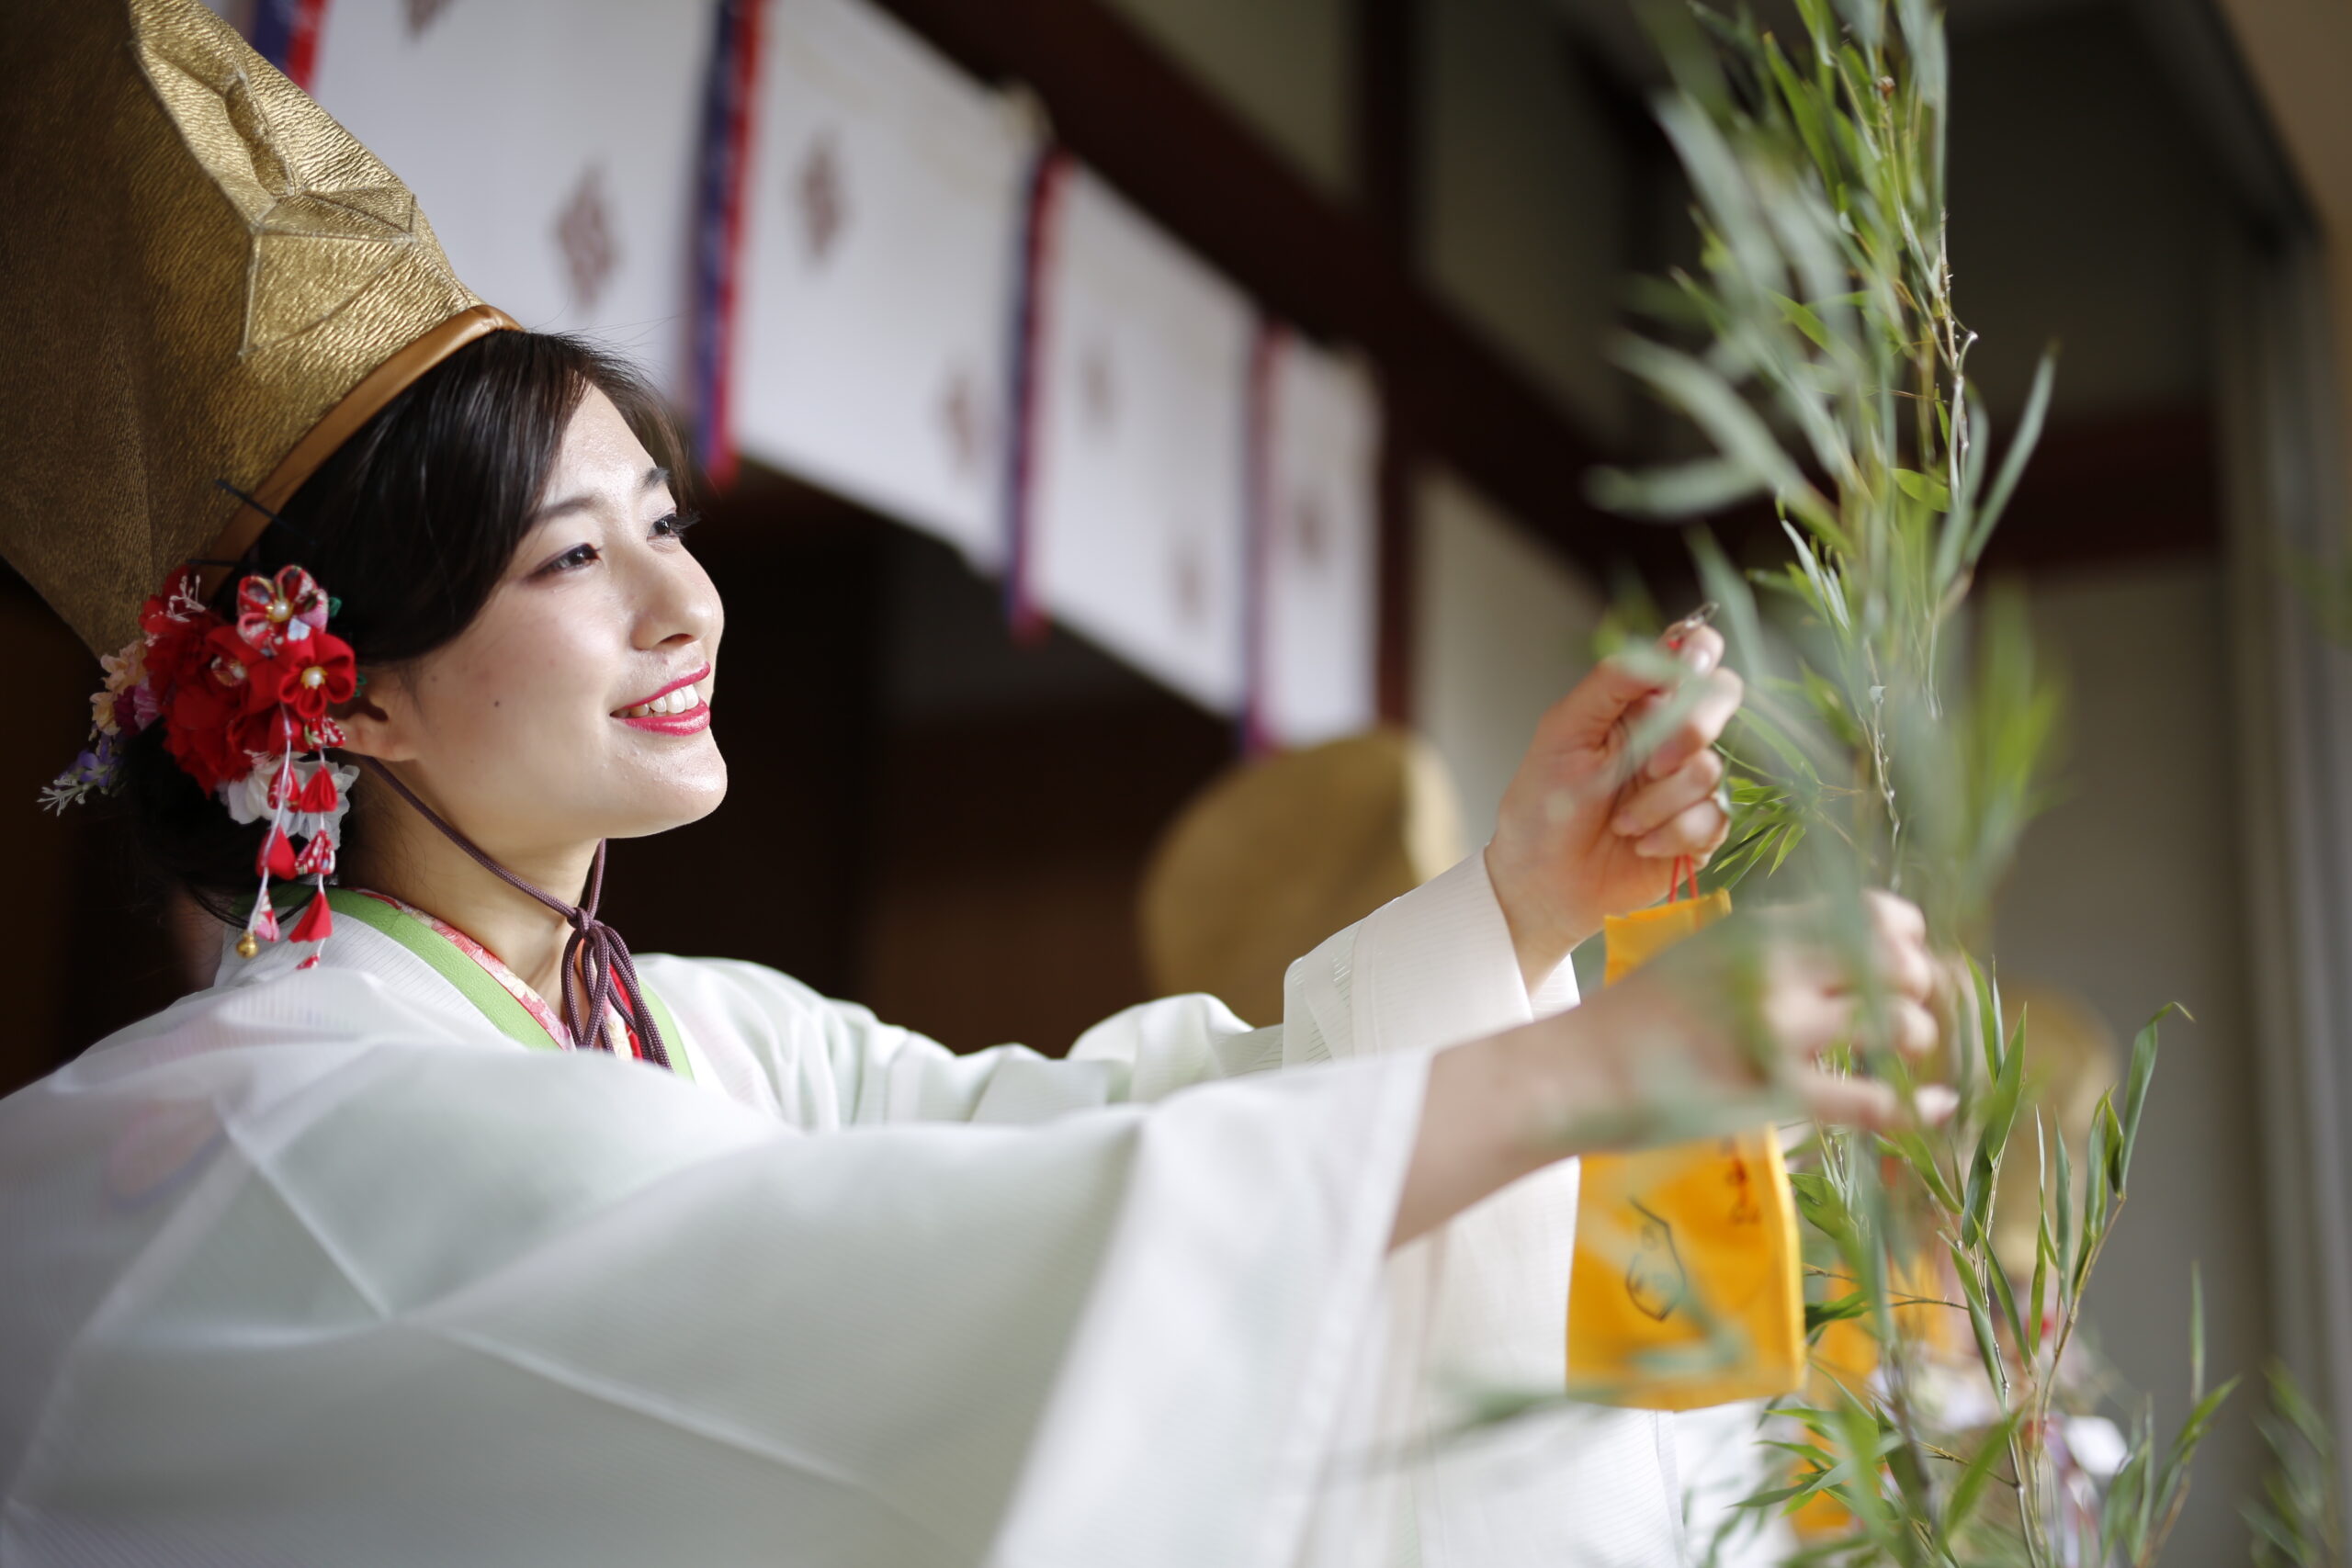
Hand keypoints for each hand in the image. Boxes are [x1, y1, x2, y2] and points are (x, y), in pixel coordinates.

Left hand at [1484, 620, 1742, 987]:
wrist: (1544, 883)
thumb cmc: (1543, 808)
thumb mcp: (1562, 733)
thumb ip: (1610, 684)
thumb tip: (1665, 647)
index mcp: (1638, 704)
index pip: (1691, 655)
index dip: (1702, 650)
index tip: (1692, 666)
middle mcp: (1671, 737)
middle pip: (1723, 699)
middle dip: (1692, 729)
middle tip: (1651, 763)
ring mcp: (1690, 783)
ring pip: (1710, 769)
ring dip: (1658, 801)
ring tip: (1620, 821)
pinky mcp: (1702, 829)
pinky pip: (1715, 818)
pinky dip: (1672, 834)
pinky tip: (1640, 844)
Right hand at [1593, 889, 1949, 1133]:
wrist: (1576, 1069)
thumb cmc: (1634, 1018)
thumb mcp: (1702, 956)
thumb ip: (1767, 951)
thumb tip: (1839, 960)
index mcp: (1760, 927)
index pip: (1871, 911)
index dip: (1903, 937)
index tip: (1899, 961)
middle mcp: (1778, 966)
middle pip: (1900, 962)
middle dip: (1919, 987)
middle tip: (1907, 1011)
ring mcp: (1779, 1029)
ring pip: (1901, 1025)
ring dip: (1915, 1041)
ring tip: (1899, 1055)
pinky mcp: (1776, 1092)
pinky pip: (1874, 1100)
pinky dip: (1915, 1107)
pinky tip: (1934, 1108)